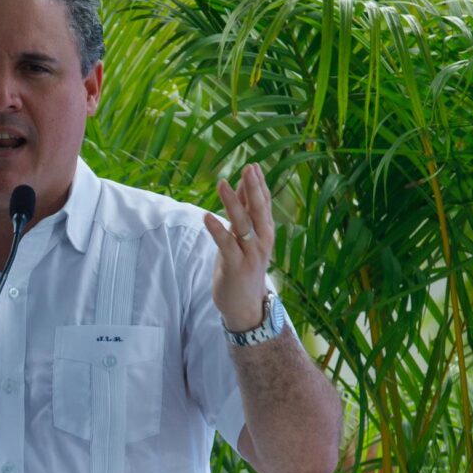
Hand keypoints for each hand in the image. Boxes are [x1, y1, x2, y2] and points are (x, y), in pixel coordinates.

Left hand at [203, 164, 274, 329]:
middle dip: (253, 188)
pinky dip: (217, 230)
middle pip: (258, 211)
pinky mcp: (235, 267)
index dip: (259, 185)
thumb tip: (244, 186)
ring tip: (222, 183)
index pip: (264, 205)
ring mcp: (250, 255)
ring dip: (232, 203)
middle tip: (249, 168)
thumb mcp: (245, 239)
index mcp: (265, 234)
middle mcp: (262, 242)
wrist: (245, 307)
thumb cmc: (243, 268)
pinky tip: (207, 216)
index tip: (253, 166)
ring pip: (242, 224)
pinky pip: (226, 245)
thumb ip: (245, 214)